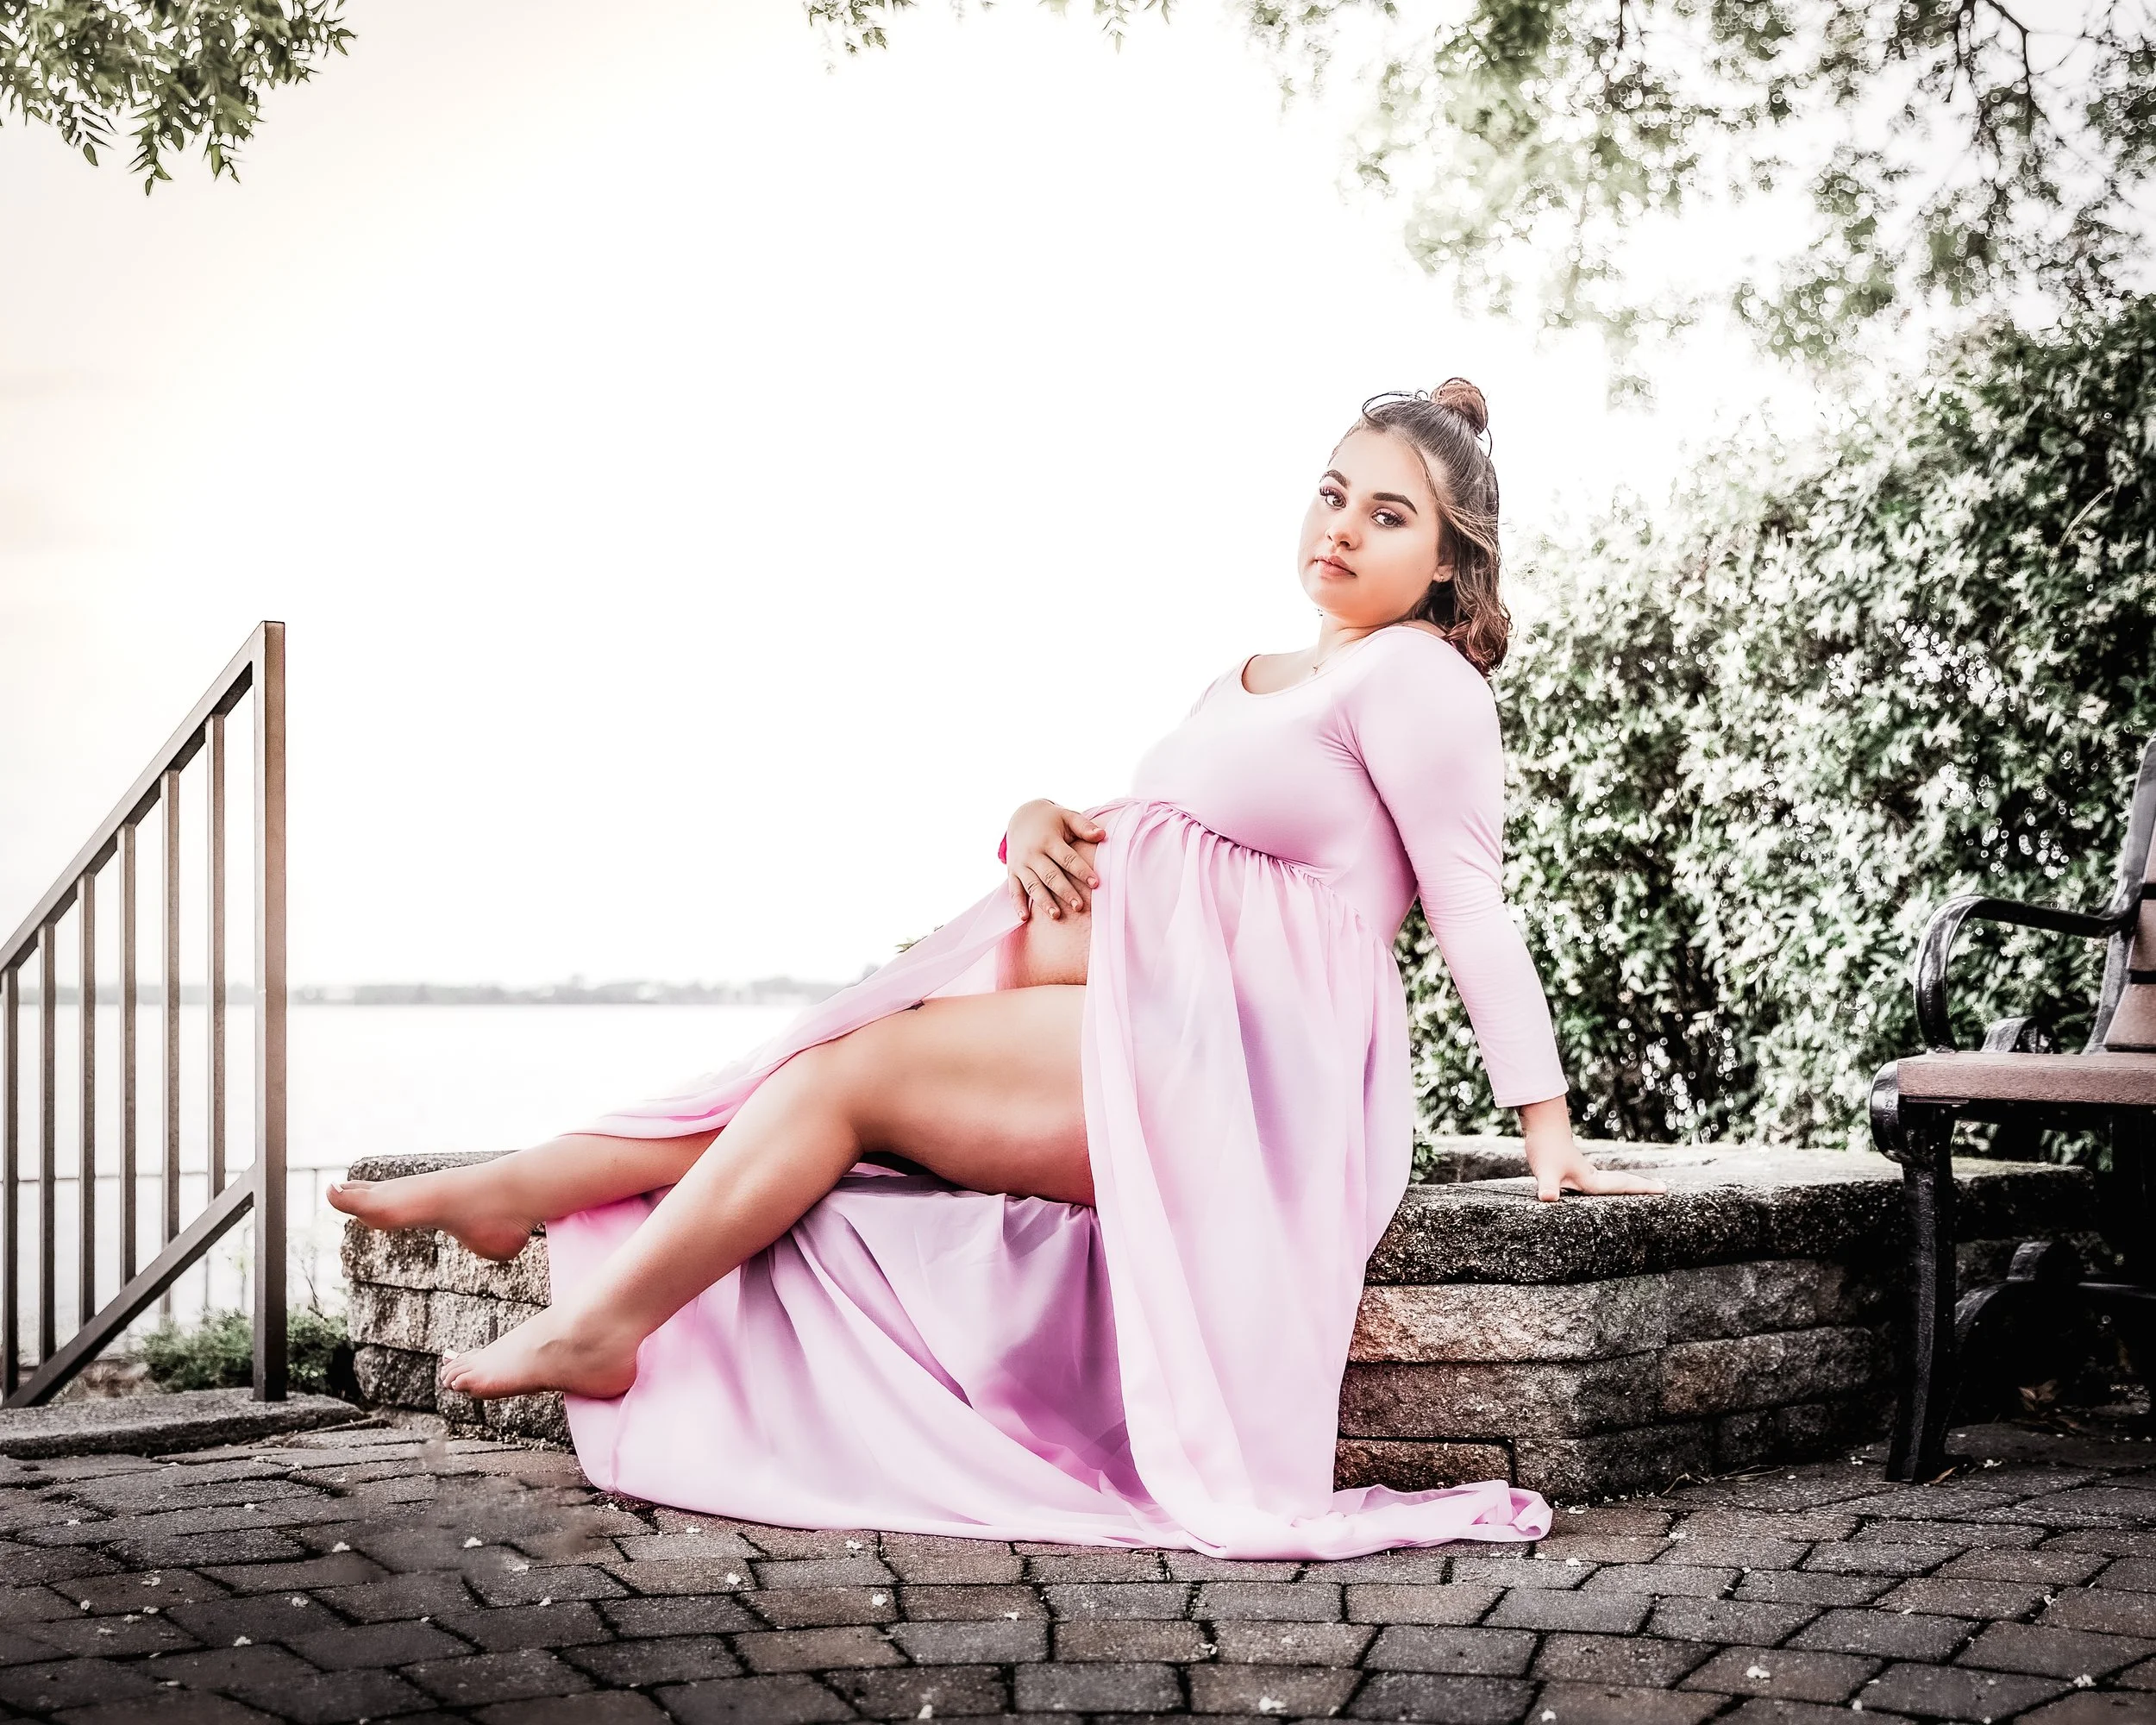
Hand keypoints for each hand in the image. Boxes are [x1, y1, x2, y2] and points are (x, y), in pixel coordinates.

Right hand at [1006, 799, 1104, 922]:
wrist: (1021, 816)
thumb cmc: (1051, 820)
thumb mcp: (1067, 816)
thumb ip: (1084, 826)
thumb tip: (1102, 835)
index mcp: (1048, 839)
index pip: (1067, 858)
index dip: (1081, 871)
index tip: (1096, 883)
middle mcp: (1033, 853)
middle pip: (1050, 875)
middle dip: (1065, 891)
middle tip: (1079, 906)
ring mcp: (1020, 864)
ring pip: (1033, 886)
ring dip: (1044, 902)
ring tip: (1057, 916)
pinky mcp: (1012, 872)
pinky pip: (1014, 890)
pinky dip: (1018, 904)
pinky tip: (1024, 918)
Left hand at [1519, 1095, 1665, 1201]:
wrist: (1540, 1124)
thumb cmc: (1544, 1148)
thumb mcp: (1545, 1171)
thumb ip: (1547, 1187)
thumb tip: (1548, 1198)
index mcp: (1591, 1180)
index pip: (1623, 1185)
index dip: (1643, 1188)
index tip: (1665, 1189)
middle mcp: (1591, 1175)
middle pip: (1622, 1182)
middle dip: (1642, 1186)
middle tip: (1663, 1188)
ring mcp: (1583, 1170)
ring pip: (1611, 1180)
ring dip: (1626, 1184)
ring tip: (1639, 1188)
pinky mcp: (1573, 1167)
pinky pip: (1596, 1178)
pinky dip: (1607, 1183)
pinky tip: (1600, 1186)